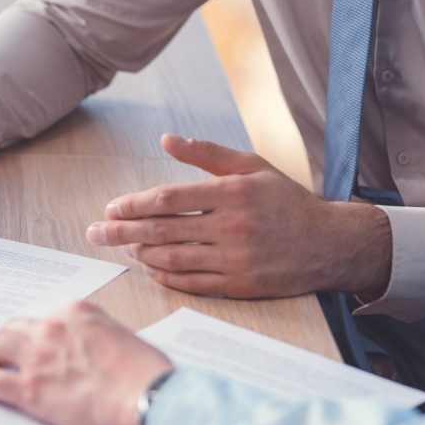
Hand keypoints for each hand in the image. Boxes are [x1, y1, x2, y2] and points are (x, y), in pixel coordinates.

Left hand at [0, 302, 172, 424]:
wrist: (149, 398)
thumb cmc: (146, 374)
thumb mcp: (122, 338)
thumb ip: (98, 339)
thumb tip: (90, 354)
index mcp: (76, 313)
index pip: (43, 320)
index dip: (33, 335)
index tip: (32, 347)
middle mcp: (52, 328)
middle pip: (12, 329)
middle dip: (3, 342)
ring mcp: (37, 357)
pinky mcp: (29, 389)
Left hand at [85, 134, 391, 298]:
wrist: (329, 244)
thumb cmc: (287, 201)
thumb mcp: (252, 167)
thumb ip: (207, 153)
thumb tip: (166, 139)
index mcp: (233, 193)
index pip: (169, 199)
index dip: (134, 204)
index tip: (111, 208)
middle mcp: (233, 226)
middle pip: (163, 230)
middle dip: (121, 232)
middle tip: (94, 233)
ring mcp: (236, 259)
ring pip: (173, 259)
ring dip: (140, 253)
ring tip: (120, 247)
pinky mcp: (240, 285)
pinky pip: (191, 283)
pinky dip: (164, 276)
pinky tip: (147, 267)